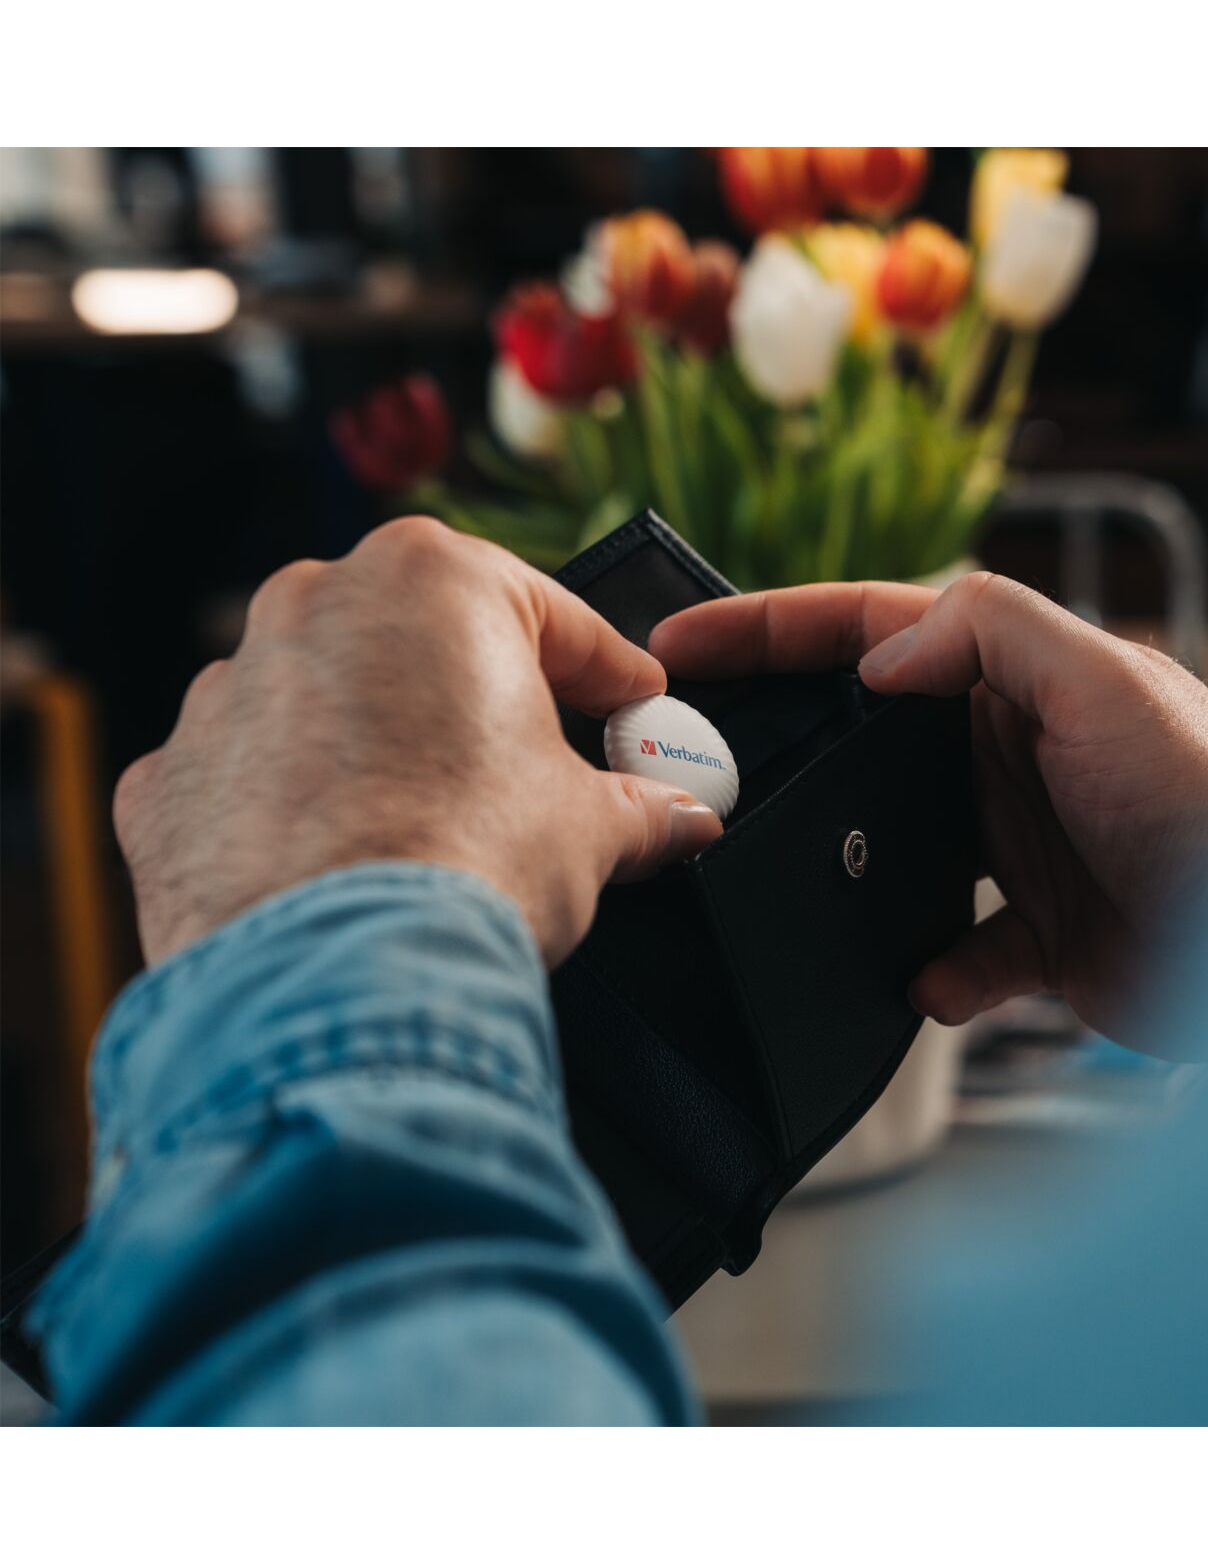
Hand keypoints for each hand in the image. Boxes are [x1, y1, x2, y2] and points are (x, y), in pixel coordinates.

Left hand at [114, 518, 723, 968]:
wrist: (332, 983)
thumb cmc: (464, 866)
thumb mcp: (594, 827)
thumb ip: (645, 806)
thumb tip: (682, 816)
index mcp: (432, 580)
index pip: (555, 618)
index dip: (610, 674)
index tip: (636, 707)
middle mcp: (315, 606)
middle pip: (432, 645)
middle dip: (487, 702)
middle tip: (541, 771)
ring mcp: (228, 689)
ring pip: (335, 703)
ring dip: (387, 750)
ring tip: (439, 830)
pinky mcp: (170, 777)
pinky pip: (257, 778)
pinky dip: (301, 810)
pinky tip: (349, 866)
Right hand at [651, 572, 1207, 1048]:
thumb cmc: (1206, 800)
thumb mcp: (1103, 682)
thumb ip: (993, 635)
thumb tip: (883, 654)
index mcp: (1018, 677)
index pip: (874, 629)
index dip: (774, 626)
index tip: (685, 641)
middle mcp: (1010, 753)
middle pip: (871, 732)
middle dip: (787, 737)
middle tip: (695, 754)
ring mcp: (1021, 844)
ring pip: (899, 845)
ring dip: (848, 860)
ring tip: (777, 867)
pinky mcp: (1038, 933)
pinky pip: (955, 951)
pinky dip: (930, 969)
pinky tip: (919, 979)